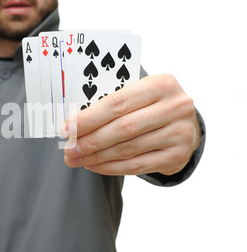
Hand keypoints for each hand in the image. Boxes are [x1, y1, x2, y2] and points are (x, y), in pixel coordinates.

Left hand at [63, 74, 200, 175]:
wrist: (184, 124)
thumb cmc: (150, 107)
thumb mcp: (137, 95)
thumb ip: (111, 105)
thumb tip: (74, 125)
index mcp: (161, 84)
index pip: (117, 103)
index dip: (89, 118)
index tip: (68, 128)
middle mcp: (175, 107)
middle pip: (123, 128)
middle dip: (90, 140)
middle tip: (69, 149)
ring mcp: (180, 132)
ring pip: (128, 149)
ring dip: (97, 157)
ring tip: (77, 159)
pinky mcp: (178, 155)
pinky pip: (137, 165)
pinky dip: (111, 167)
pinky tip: (94, 165)